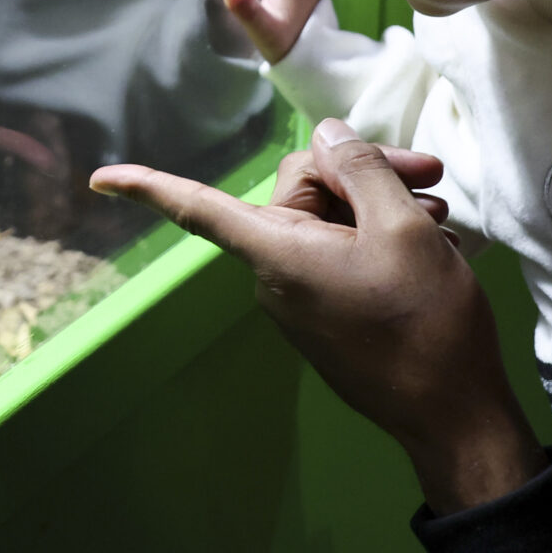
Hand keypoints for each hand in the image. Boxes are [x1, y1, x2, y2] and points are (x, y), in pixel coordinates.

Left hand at [92, 119, 545, 511]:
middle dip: (363, 172)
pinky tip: (433, 241)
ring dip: (383, 206)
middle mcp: (279, 275)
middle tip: (430, 174)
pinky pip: (342, 253)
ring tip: (440, 214)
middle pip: (301, 189)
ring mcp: (304, 298)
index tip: (97, 180)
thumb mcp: (403, 228)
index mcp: (279, 252)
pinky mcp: (330, 314)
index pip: (200, 209)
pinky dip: (383, 238)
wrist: (453, 416)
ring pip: (331, 219)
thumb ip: (361, 170)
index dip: (149, 187)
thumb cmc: (426, 323)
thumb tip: (326, 136)